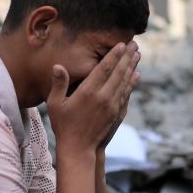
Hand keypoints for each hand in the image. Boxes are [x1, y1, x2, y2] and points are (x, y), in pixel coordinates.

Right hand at [47, 42, 139, 156]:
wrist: (78, 148)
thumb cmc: (63, 125)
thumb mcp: (54, 104)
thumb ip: (58, 84)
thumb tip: (57, 66)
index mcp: (88, 92)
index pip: (104, 68)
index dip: (114, 55)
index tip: (122, 44)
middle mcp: (103, 97)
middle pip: (119, 72)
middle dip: (127, 57)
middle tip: (134, 44)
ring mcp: (112, 106)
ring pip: (125, 82)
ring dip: (132, 67)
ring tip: (138, 54)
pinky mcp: (117, 114)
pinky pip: (127, 94)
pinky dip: (132, 83)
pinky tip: (136, 75)